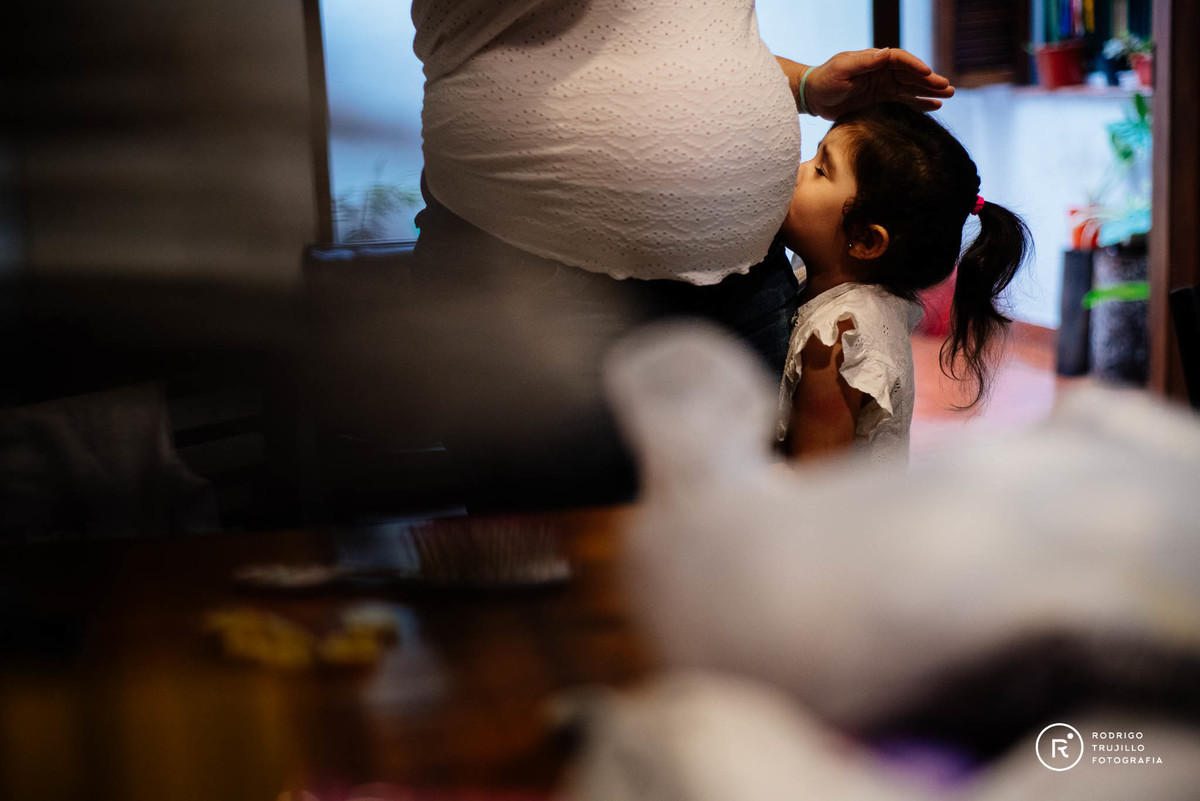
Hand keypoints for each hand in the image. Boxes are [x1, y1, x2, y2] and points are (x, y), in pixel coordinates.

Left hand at [803, 48, 953, 119]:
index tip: (928, 74)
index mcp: (876, 60)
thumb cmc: (825, 79)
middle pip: (912, 75)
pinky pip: (904, 102)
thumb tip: (886, 54)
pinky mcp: (882, 102)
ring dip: (929, 92)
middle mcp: (883, 72)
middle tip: (948, 88)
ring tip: (948, 96)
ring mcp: (884, 87)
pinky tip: (934, 107)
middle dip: (930, 81)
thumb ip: (864, 62)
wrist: (814, 97)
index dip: (915, 66)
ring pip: (912, 89)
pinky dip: (919, 104)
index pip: (901, 60)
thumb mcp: (843, 68)